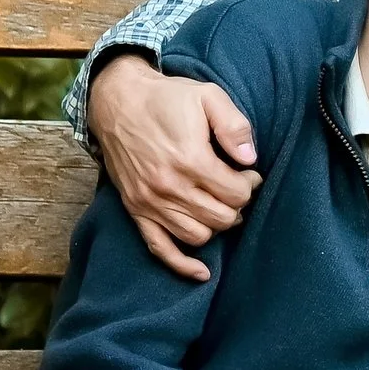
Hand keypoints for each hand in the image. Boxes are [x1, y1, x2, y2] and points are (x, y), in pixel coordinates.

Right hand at [88, 56, 262, 280]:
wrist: (117, 101)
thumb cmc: (167, 98)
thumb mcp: (208, 97)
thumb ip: (234, 126)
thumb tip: (250, 159)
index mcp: (191, 160)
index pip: (237, 194)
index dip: (250, 184)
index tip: (248, 173)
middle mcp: (169, 187)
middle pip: (222, 218)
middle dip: (237, 204)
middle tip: (236, 186)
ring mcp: (150, 202)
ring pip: (198, 236)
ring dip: (216, 224)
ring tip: (219, 204)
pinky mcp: (136, 210)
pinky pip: (159, 248)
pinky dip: (182, 264)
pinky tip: (202, 272)